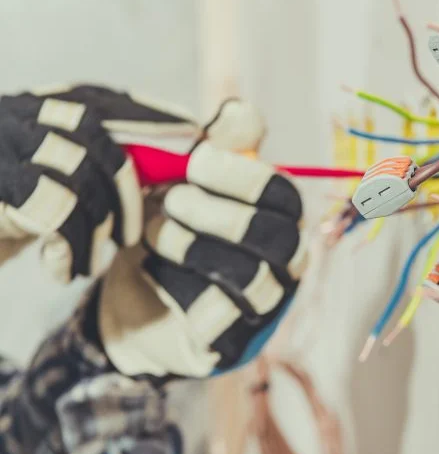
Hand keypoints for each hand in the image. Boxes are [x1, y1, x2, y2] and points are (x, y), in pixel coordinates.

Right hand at [0, 88, 155, 279]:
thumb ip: (87, 169)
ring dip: (100, 223)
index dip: (149, 113)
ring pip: (78, 170)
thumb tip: (161, 166)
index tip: (192, 131)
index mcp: (28, 109)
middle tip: (133, 233)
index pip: (98, 98)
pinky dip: (70, 246)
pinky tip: (63, 272)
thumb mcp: (46, 188)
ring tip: (98, 259)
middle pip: (94, 133)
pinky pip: (54, 209)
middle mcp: (11, 116)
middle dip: (129, 184)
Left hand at [98, 142, 306, 377]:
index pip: (285, 196)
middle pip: (277, 239)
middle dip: (219, 214)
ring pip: (250, 279)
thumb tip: (242, 114)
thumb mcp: (191, 183)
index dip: (243, 176)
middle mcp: (285, 263)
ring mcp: (263, 306)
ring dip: (194, 246)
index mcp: (281, 218)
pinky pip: (215, 315)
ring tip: (156, 231)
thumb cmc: (175, 229)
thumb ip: (220, 147)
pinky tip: (152, 266)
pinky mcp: (230, 339)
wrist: (138, 297)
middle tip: (173, 200)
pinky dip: (175, 284)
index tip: (195, 162)